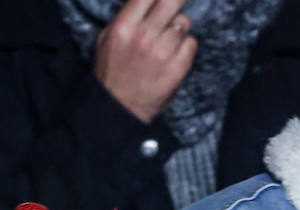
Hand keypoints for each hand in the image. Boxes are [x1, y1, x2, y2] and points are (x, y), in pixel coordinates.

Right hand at [93, 0, 195, 123]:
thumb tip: (147, 0)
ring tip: (167, 42)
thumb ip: (127, 16)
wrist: (119, 109)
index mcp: (124, 27)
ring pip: (183, 23)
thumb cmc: (113, 72)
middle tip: (174, 6)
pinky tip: (173, 56)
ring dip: (178, 29)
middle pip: (172, 1)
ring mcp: (162, 52)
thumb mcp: (108, 38)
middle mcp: (143, 36)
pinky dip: (185, 47)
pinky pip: (191, 43)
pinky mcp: (177, 68)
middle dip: (175, 1)